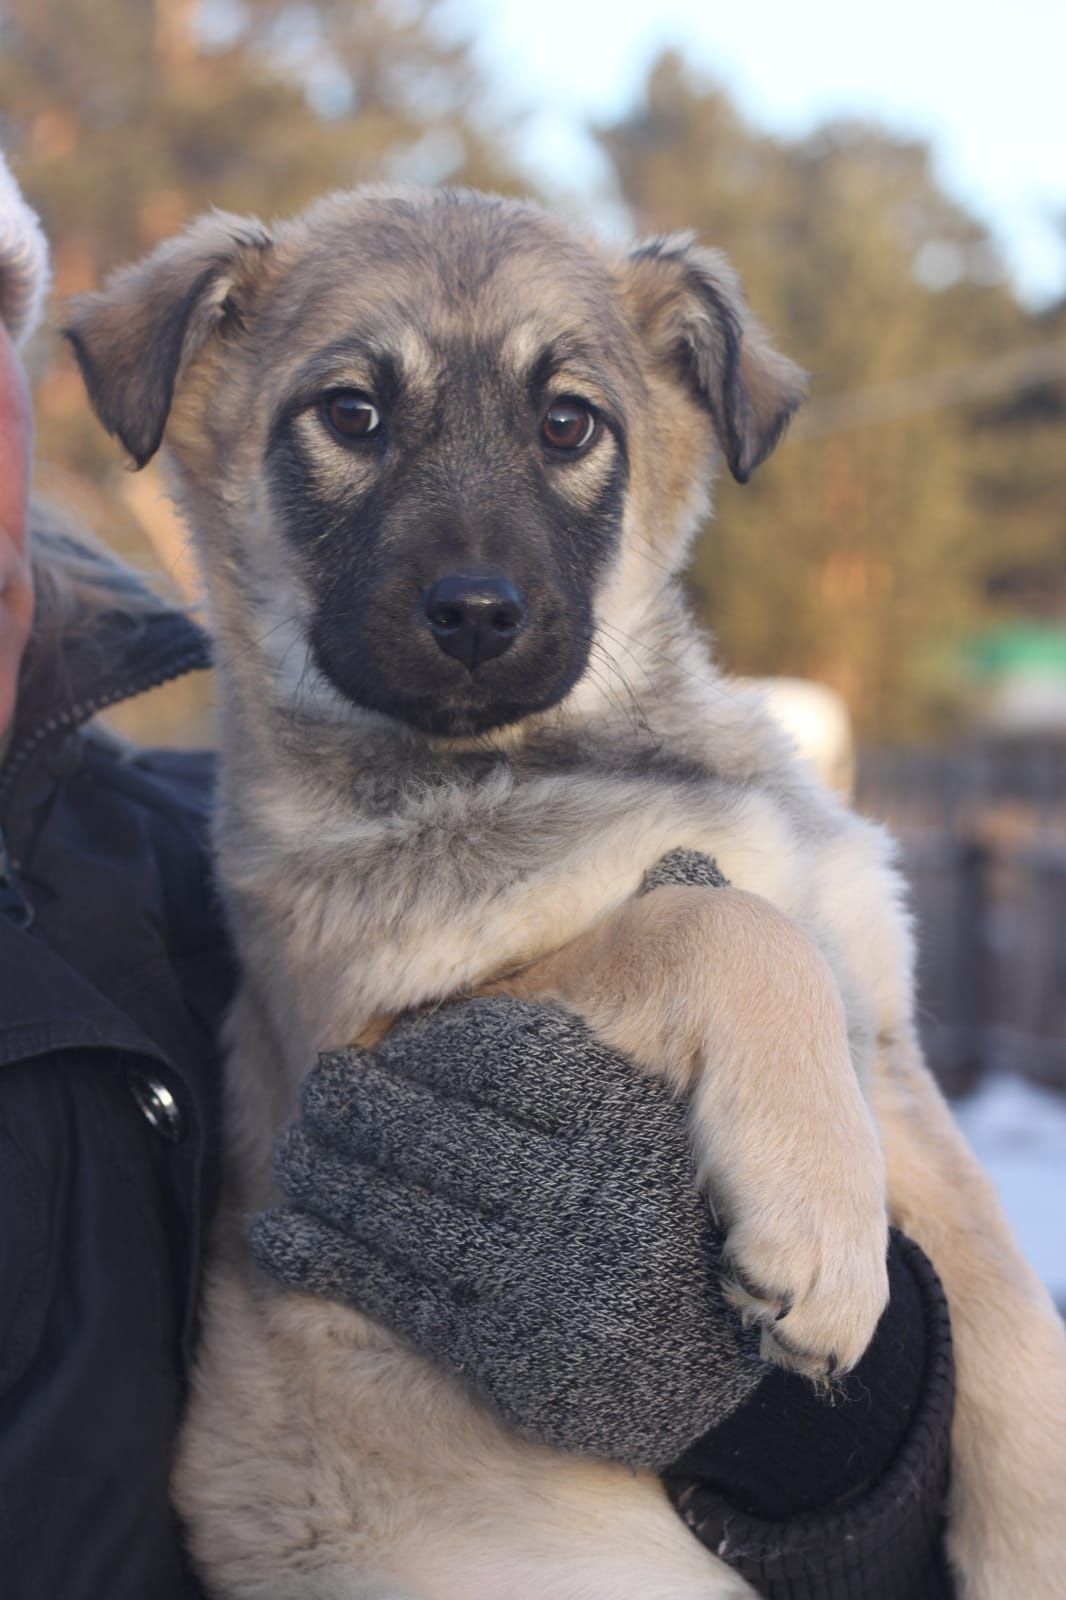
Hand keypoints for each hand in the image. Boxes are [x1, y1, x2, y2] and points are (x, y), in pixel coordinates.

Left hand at [250, 996, 766, 1469]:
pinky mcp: (510, 1357)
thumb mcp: (638, 1116)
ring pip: (402, 1211)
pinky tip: (276, 1232)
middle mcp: (597, 1202)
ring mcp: (550, 1284)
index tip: (388, 1045)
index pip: (498, 1057)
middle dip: (358, 1106)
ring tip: (293, 1150)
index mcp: (630, 1127)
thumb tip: (419, 1026)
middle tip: (320, 1086)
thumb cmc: (651, 1207)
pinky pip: (395, 1293)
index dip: (427, 1048)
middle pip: (437, 1134)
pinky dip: (323, 1258)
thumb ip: (558, 1068)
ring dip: (326, 1177)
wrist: (707, 1354)